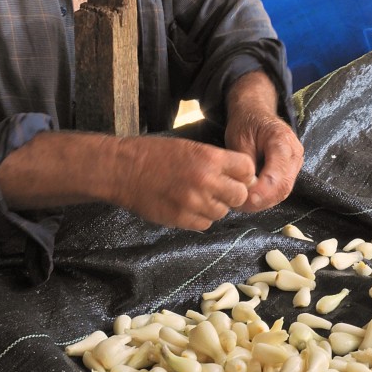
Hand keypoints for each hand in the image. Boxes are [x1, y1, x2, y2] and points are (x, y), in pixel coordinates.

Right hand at [113, 136, 256, 230]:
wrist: (123, 170)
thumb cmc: (154, 154)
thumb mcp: (189, 147)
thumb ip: (216, 161)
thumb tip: (240, 177)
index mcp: (209, 158)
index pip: (247, 169)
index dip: (244, 174)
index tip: (237, 176)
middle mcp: (205, 180)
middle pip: (240, 195)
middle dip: (232, 194)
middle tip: (219, 190)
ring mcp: (193, 202)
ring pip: (222, 212)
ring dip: (214, 207)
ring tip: (197, 196)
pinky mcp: (182, 219)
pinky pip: (205, 224)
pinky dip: (199, 217)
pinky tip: (186, 206)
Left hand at [224, 71, 302, 211]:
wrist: (256, 112)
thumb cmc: (247, 123)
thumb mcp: (240, 139)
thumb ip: (246, 163)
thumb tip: (247, 188)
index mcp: (282, 141)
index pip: (277, 175)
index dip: (262, 191)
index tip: (245, 199)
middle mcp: (295, 153)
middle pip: (283, 187)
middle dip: (262, 200)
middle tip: (240, 205)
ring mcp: (296, 162)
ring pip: (284, 191)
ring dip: (264, 202)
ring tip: (243, 203)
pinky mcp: (291, 170)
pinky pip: (282, 189)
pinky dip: (267, 197)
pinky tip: (251, 198)